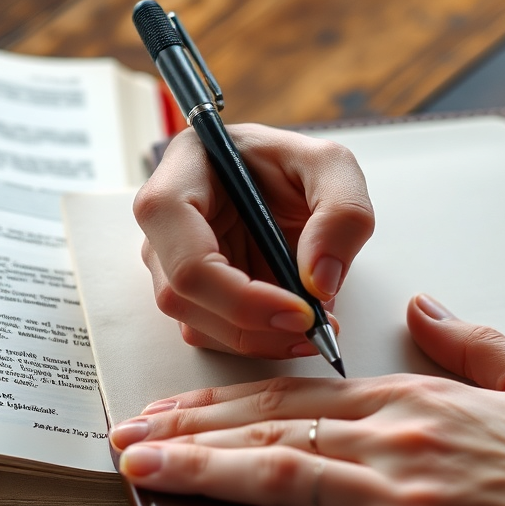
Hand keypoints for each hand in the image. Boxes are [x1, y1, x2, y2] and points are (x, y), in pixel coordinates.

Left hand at [109, 294, 504, 505]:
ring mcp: (399, 477)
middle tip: (127, 432)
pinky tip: (187, 488)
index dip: (234, 400)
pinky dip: (234, 488)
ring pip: (270, 452)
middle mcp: (398, 427)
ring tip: (130, 459)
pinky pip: (306, 503)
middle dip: (190, 424)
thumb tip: (421, 309)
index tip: (182, 410)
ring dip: (190, 452)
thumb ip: (472, 343)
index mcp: (423, 396)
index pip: (304, 393)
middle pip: (272, 418)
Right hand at [133, 123, 374, 358]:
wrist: (278, 183)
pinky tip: (292, 326)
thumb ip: (342, 213)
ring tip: (313, 325)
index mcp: (179, 181)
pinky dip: (257, 341)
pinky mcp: (188, 294)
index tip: (300, 311)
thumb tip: (321, 282)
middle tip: (314, 329)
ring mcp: (168, 264)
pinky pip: (213, 335)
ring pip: (197, 326)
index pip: (189, 259)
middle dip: (254, 327)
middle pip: (184, 299)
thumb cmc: (289, 164)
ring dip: (259, 339)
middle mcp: (162, 227)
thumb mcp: (332, 167)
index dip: (242, 297)